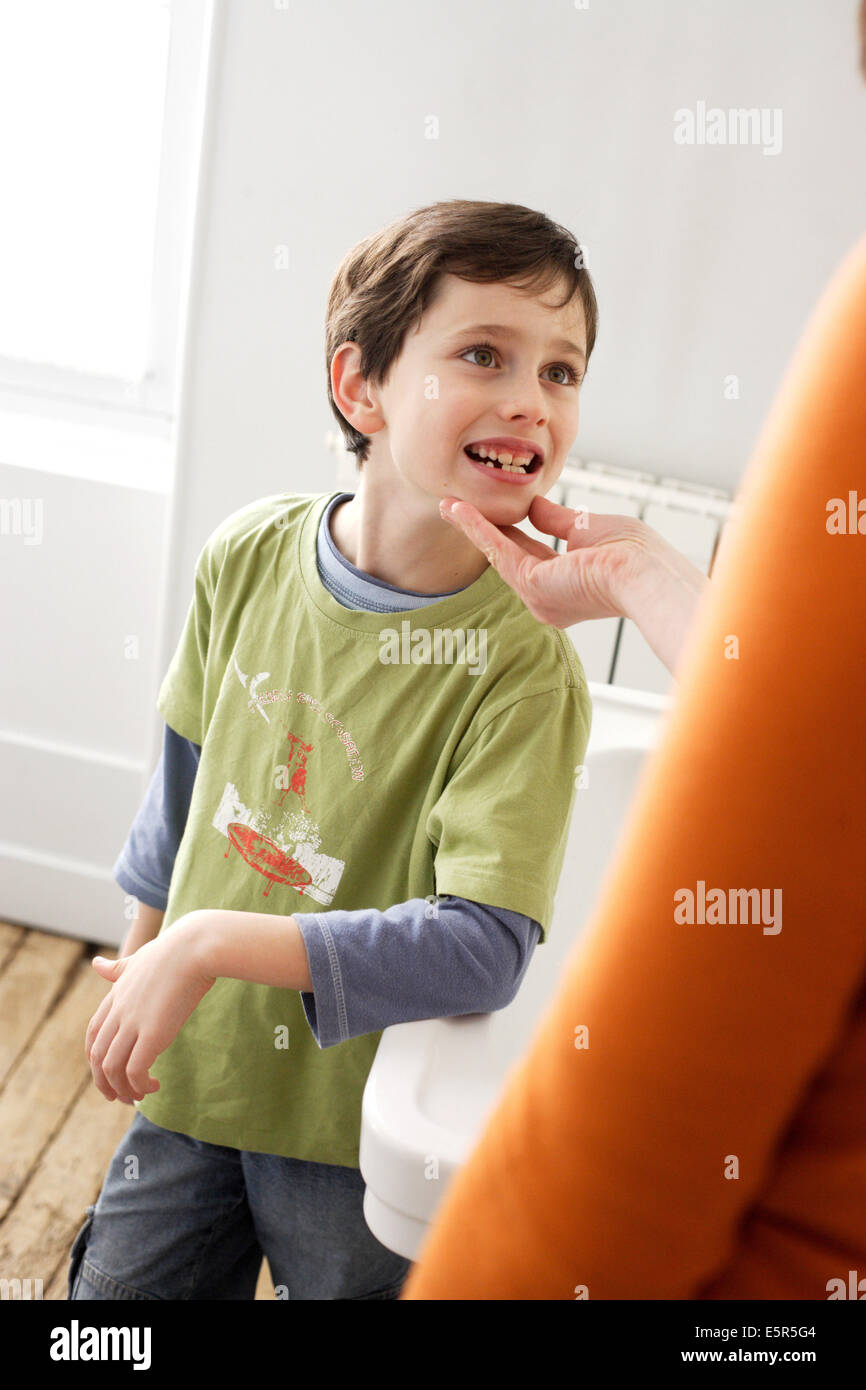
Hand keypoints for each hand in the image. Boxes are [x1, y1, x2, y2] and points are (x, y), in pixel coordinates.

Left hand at [85, 915, 214, 1104]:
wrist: (195, 947)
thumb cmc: (175, 949)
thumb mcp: (138, 958)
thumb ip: (117, 968)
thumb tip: (95, 964)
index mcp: (115, 995)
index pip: (93, 1033)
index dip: (96, 1057)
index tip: (109, 1070)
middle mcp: (119, 1011)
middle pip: (97, 1056)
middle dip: (104, 1082)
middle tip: (121, 1096)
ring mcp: (133, 1023)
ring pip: (111, 1068)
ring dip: (122, 1089)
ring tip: (139, 1097)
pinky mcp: (153, 1033)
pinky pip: (134, 1070)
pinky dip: (139, 1085)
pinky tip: (154, 1085)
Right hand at [440, 492, 649, 627]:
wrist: (644, 571)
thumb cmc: (632, 553)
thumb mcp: (586, 528)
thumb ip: (556, 520)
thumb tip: (533, 505)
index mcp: (567, 585)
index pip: (531, 554)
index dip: (508, 531)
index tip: (490, 511)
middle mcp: (549, 599)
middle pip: (508, 557)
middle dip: (482, 530)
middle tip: (456, 509)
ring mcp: (539, 597)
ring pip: (498, 553)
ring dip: (472, 526)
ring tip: (447, 505)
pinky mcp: (532, 586)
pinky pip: (498, 550)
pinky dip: (477, 528)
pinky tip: (458, 510)